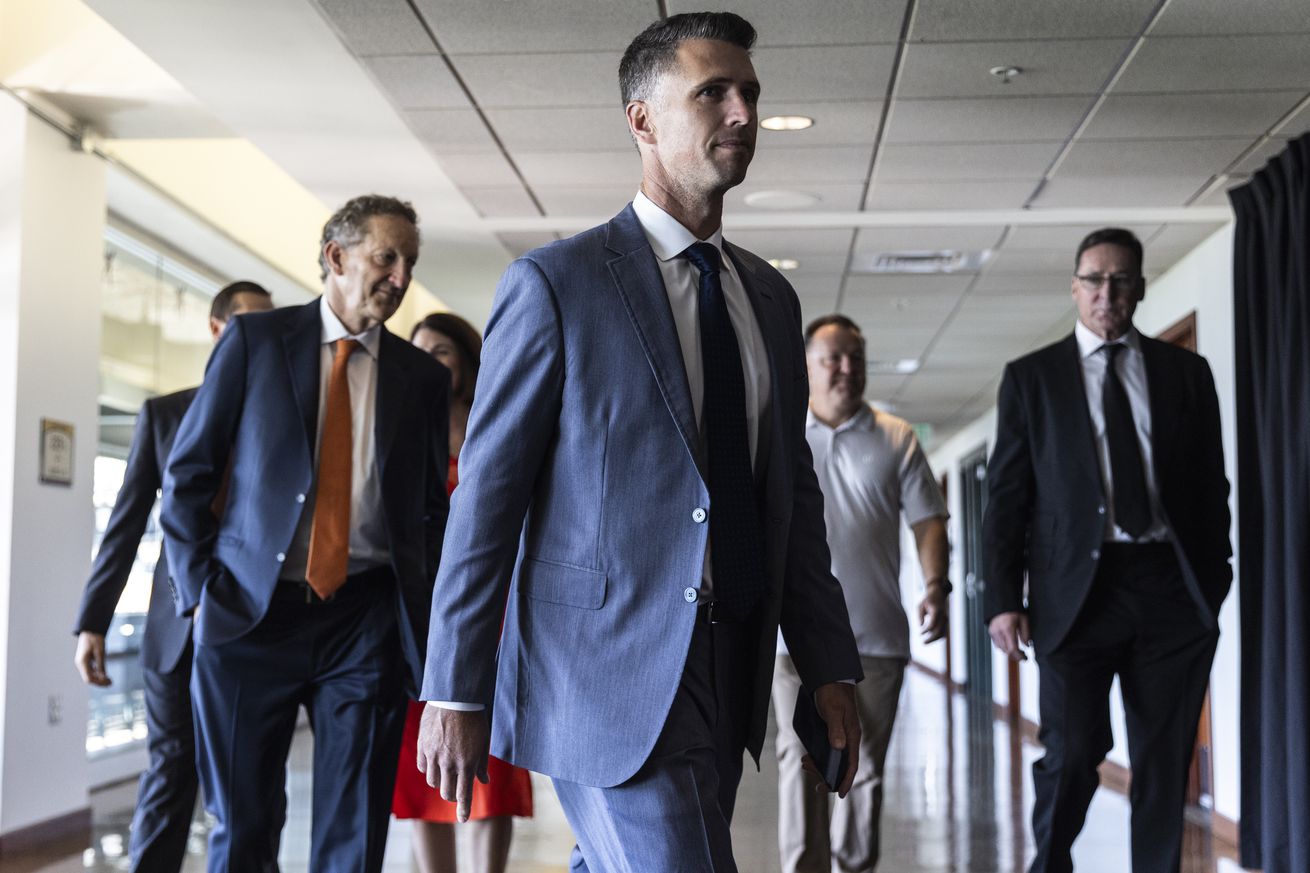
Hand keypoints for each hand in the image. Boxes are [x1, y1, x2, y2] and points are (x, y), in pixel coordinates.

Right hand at [74, 631, 110, 685]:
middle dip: (100, 682)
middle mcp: (80, 664)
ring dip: (99, 679)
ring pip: (90, 675)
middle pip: (89, 679)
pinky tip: (105, 675)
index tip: (108, 682)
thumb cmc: (95, 639)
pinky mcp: (85, 661)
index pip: (88, 678)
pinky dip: (98, 674)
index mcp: (82, 662)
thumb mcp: (100, 652)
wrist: (90, 630)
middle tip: (111, 683)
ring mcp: (82, 663)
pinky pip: (91, 671)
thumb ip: (101, 665)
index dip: (99, 682)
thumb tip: (104, 676)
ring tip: (110, 680)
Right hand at [416, 703, 488, 821]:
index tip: (463, 819)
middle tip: (456, 790)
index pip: (464, 794)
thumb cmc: (473, 720)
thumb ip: (482, 764)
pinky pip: (422, 767)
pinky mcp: (422, 747)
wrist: (454, 698)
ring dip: (440, 781)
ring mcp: (434, 756)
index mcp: (467, 764)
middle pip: (446, 792)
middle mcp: (449, 763)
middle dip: (452, 795)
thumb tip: (485, 781)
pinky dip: (429, 769)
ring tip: (446, 770)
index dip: (463, 810)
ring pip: (433, 782)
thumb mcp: (483, 742)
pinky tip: (434, 761)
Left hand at [805, 682, 860, 796]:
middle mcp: (848, 739)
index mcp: (852, 736)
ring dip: (820, 767)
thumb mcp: (833, 710)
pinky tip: (808, 757)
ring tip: (805, 765)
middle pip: (841, 765)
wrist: (830, 680)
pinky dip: (818, 758)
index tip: (840, 794)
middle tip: (815, 783)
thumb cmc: (833, 694)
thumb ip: (835, 728)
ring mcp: (841, 737)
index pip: (852, 764)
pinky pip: (827, 752)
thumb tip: (838, 747)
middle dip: (828, 776)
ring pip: (833, 760)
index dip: (846, 780)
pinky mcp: (832, 733)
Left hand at [917, 583, 948, 642]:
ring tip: (925, 642)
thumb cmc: (927, 600)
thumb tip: (920, 626)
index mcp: (936, 611)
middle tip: (923, 642)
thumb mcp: (920, 606)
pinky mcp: (946, 621)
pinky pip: (944, 631)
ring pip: (943, 633)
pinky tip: (931, 639)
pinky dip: (938, 637)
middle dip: (931, 638)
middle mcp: (943, 616)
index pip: (933, 624)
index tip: (920, 632)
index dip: (926, 630)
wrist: (938, 594)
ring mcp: (946, 619)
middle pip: (939, 631)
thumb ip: (920, 616)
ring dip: (935, 639)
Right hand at [987, 611, 1030, 661]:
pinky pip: (997, 644)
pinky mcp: (991, 631)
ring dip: (1009, 651)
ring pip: (1001, 649)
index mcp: (1007, 628)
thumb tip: (1027, 645)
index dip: (1019, 656)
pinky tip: (1009, 644)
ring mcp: (993, 632)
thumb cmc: (1013, 608)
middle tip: (1023, 655)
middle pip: (1006, 651)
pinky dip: (1003, 646)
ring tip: (1018, 650)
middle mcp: (998, 631)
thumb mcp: (1023, 619)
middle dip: (1015, 655)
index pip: (1012, 649)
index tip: (1025, 658)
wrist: (1001, 600)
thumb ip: (1025, 633)